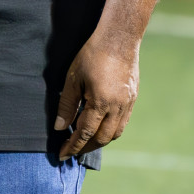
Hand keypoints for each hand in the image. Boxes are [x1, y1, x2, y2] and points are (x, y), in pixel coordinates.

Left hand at [54, 33, 140, 159]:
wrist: (118, 39)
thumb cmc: (91, 55)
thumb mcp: (73, 79)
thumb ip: (66, 105)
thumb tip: (60, 128)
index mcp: (100, 103)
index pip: (85, 132)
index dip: (73, 145)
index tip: (63, 155)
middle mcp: (117, 108)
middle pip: (102, 138)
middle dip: (86, 147)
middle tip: (72, 151)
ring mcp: (128, 104)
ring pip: (115, 133)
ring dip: (99, 141)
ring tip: (85, 143)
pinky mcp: (133, 99)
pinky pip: (123, 123)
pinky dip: (111, 130)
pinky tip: (101, 128)